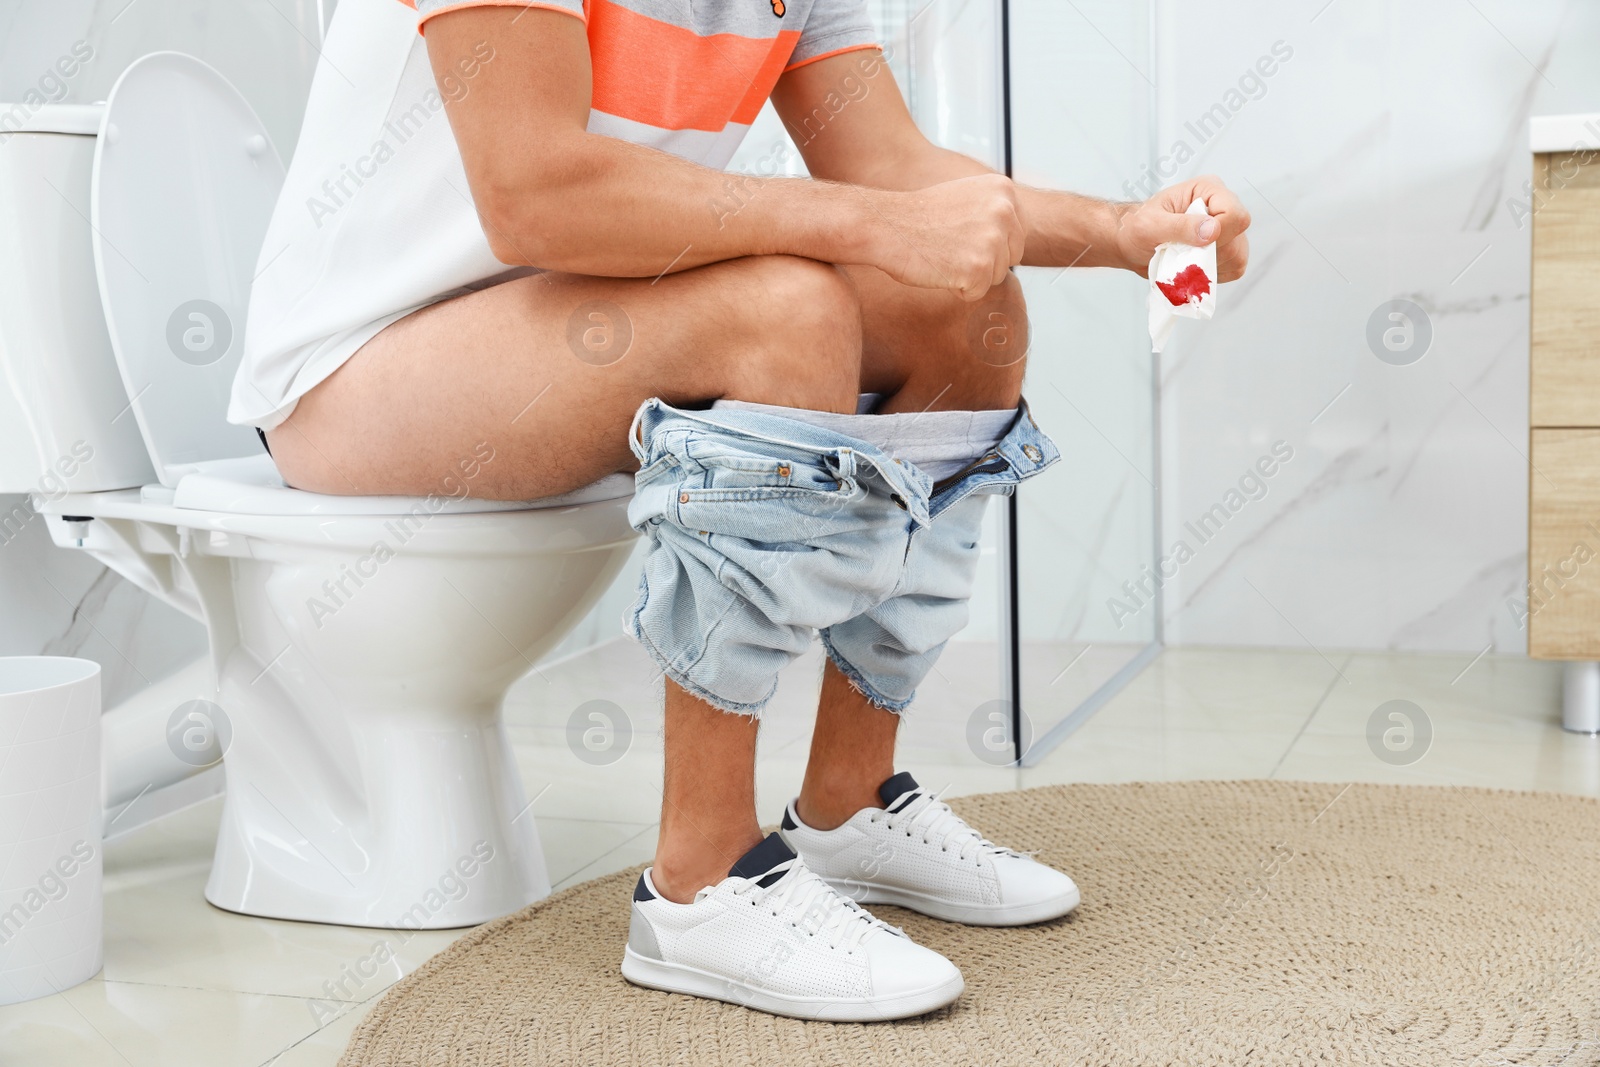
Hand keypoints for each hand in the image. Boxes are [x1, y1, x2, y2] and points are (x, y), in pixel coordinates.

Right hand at [866, 174, 1026, 301]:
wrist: (884, 226)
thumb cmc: (916, 216)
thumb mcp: (966, 196)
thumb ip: (994, 209)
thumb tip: (1016, 230)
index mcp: (1003, 190)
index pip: (1017, 234)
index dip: (989, 243)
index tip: (962, 236)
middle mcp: (1005, 211)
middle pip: (1011, 257)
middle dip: (982, 260)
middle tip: (950, 247)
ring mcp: (993, 240)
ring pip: (995, 277)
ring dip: (969, 275)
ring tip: (943, 255)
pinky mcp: (978, 268)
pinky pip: (976, 293)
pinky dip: (956, 288)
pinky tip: (938, 268)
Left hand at [1114, 175, 1250, 281]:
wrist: (1131, 244)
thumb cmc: (1136, 228)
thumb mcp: (1150, 224)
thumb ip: (1180, 226)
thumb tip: (1213, 230)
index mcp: (1209, 190)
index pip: (1235, 215)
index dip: (1219, 235)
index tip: (1190, 243)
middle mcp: (1222, 207)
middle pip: (1237, 239)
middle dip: (1207, 253)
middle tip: (1178, 252)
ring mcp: (1228, 230)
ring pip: (1237, 257)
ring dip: (1207, 266)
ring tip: (1181, 258)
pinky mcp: (1227, 252)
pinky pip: (1233, 269)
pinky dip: (1210, 275)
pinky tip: (1191, 267)